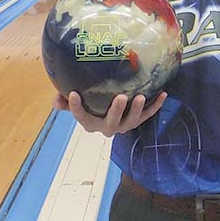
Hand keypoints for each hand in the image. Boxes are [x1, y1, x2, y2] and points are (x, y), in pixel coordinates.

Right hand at [52, 91, 167, 136]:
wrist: (107, 111)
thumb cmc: (89, 103)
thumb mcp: (75, 102)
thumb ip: (64, 101)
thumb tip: (56, 100)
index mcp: (89, 122)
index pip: (80, 117)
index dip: (75, 107)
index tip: (73, 94)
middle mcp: (107, 127)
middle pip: (111, 123)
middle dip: (116, 111)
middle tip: (121, 98)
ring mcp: (123, 125)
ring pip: (131, 121)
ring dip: (137, 110)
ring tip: (140, 97)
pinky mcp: (136, 120)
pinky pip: (147, 115)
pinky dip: (155, 106)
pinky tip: (163, 94)